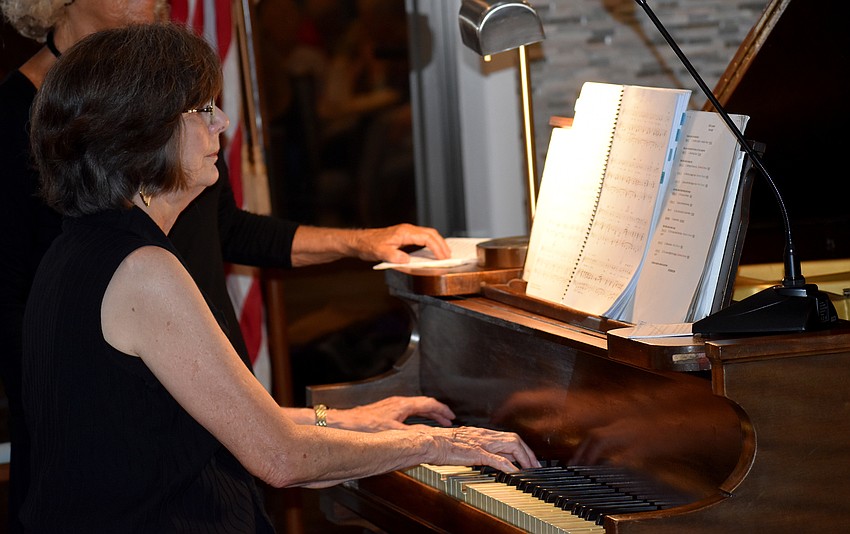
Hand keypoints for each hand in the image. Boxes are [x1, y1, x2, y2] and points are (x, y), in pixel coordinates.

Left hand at [330, 396, 455, 431]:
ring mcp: (390, 406)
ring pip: (414, 407)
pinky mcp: (384, 411)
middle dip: (436, 412)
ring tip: (433, 422)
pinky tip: (412, 424)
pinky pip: (406, 411)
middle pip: (423, 404)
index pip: (429, 403)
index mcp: (402, 405)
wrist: (343, 423)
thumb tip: (428, 434)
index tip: (451, 416)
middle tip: (446, 420)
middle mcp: (397, 402)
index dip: (442, 410)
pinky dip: (416, 416)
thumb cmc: (364, 425)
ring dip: (426, 414)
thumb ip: (412, 432)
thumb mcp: (393, 431)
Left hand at [351, 224, 449, 263]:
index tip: (443, 258)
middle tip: (449, 256)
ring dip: (438, 243)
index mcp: (404, 232)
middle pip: (431, 233)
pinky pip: (423, 237)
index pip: (427, 238)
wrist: (360, 241)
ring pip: (428, 234)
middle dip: (442, 244)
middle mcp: (408, 230)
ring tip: (445, 254)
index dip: (437, 248)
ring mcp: (407, 232)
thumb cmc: (369, 245)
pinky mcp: (405, 235)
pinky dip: (431, 243)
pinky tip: (432, 251)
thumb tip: (407, 260)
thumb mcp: (380, 252)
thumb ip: (394, 256)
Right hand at [427, 426, 539, 472]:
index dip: (521, 447)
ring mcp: (482, 443)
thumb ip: (475, 447)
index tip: (528, 457)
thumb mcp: (462, 443)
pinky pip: (497, 458)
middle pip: (514, 439)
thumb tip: (484, 455)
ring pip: (511, 445)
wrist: (430, 442)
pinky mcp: (477, 453)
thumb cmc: (441, 444)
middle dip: (528, 452)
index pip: (508, 437)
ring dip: (524, 458)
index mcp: (481, 433)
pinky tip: (515, 472)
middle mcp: (484, 435)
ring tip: (530, 469)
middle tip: (535, 465)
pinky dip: (509, 466)